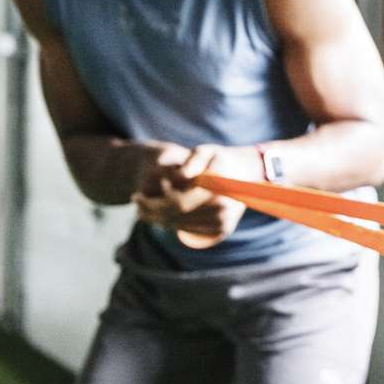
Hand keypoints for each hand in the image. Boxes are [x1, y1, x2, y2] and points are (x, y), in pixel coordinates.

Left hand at [132, 144, 259, 249]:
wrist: (247, 173)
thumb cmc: (222, 159)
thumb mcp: (207, 152)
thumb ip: (193, 161)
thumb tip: (179, 177)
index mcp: (218, 191)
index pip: (176, 203)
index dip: (152, 203)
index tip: (135, 196)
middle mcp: (222, 210)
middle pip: (176, 216)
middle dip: (151, 212)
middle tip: (136, 203)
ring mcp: (224, 222)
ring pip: (181, 225)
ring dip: (158, 220)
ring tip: (142, 210)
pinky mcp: (223, 229)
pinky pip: (190, 231)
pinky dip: (171, 225)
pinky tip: (159, 217)